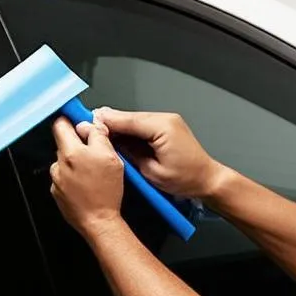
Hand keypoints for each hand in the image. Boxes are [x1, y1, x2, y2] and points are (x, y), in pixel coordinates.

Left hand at [50, 116, 124, 238]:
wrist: (99, 222)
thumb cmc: (106, 193)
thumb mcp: (111, 157)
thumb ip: (98, 136)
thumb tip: (90, 124)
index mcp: (70, 153)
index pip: (60, 124)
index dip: (71, 120)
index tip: (77, 120)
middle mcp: (58, 165)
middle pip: (64, 143)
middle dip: (79, 144)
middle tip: (95, 153)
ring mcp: (56, 180)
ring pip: (65, 161)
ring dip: (77, 163)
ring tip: (93, 174)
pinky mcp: (57, 192)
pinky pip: (64, 177)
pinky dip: (74, 178)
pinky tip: (87, 185)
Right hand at [93, 108, 223, 199]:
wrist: (207, 179)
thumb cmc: (185, 179)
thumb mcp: (151, 171)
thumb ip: (129, 153)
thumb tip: (112, 143)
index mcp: (162, 127)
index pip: (127, 120)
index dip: (106, 121)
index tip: (88, 121)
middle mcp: (165, 119)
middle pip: (129, 117)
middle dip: (110, 122)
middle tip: (89, 127)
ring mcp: (167, 121)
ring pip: (134, 119)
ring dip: (119, 126)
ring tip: (101, 133)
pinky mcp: (167, 126)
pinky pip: (143, 124)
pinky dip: (130, 129)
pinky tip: (119, 136)